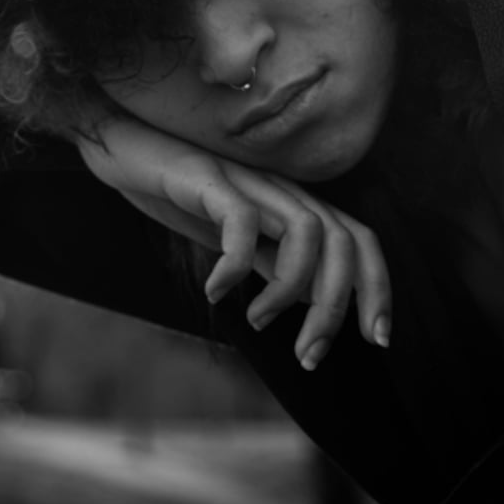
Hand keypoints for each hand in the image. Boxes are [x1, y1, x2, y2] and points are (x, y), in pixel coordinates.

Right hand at [77, 116, 390, 370]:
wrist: (126, 148)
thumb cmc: (180, 195)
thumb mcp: (234, 238)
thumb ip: (273, 261)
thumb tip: (310, 303)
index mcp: (293, 204)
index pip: (358, 239)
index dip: (377, 286)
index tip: (376, 340)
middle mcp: (281, 190)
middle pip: (342, 241)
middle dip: (335, 307)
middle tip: (308, 355)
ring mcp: (249, 181)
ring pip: (307, 231)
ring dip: (289, 290)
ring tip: (258, 321)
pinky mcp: (211, 178)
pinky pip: (241, 221)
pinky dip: (236, 263)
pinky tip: (216, 290)